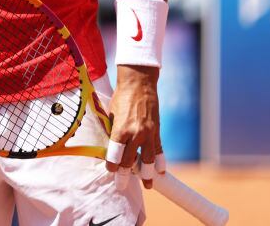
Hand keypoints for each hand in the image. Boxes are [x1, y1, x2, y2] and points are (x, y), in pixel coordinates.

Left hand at [106, 64, 160, 188]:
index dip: (112, 166)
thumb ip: (112, 132)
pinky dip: (160, 163)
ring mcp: (148, 134)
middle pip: (130, 161)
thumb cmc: (121, 97)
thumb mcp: (111, 114)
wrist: (139, 84)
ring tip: (147, 185)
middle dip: (125, 175)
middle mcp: (135, 134)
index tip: (110, 171)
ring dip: (147, 174)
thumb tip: (110, 147)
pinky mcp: (157, 132)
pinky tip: (160, 172)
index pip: (115, 155)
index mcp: (120, 129)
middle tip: (122, 185)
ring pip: (148, 161)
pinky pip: (159, 151)